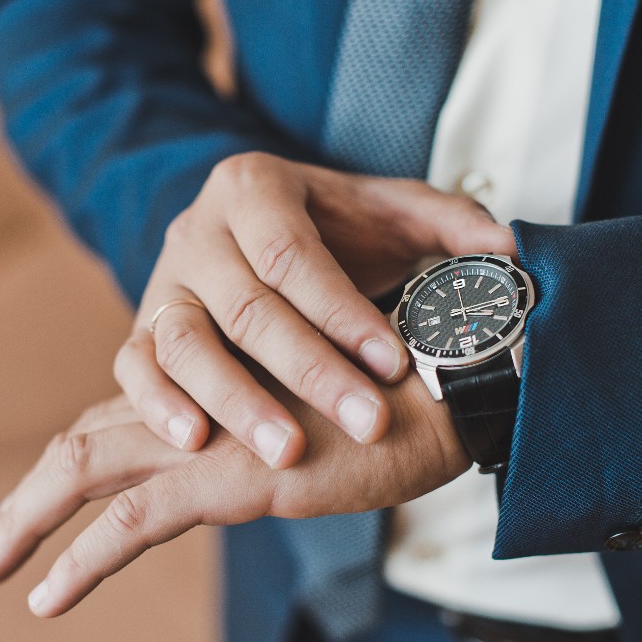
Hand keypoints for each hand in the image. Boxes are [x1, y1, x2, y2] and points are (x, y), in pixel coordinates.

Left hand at [0, 370, 467, 616]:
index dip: (78, 458)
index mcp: (216, 389)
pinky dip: (82, 561)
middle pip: (84, 444)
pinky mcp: (230, 471)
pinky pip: (132, 520)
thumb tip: (282, 458)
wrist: (448, 379)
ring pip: (82, 468)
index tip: (41, 503)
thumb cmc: (403, 396)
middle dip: (28, 500)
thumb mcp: (329, 416)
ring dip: (25, 523)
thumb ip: (285, 426)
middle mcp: (199, 401)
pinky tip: (47, 597)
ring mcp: (209, 432)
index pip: (124, 421)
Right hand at [113, 151, 515, 468]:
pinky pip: (135, 368)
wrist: (253, 232)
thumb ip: (450, 224)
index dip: (342, 313)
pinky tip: (196, 445)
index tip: (394, 364)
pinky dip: (158, 406)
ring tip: (288, 454)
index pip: (293, 254)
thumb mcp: (392, 212)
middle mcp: (198, 231)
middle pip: (245, 306)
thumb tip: (506, 250)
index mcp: (253, 188)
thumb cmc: (335, 230)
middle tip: (368, 424)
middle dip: (309, 371)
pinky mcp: (140, 329)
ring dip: (235, 402)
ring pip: (183, 342)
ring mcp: (163, 282)